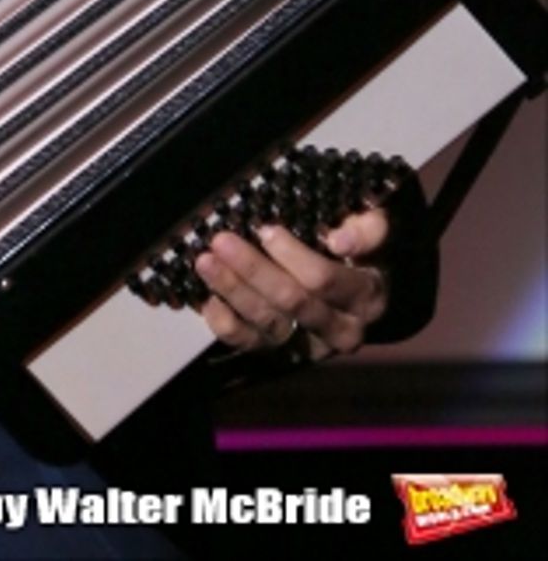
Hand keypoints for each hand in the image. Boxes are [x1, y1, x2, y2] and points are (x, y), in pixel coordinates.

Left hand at [196, 207, 390, 362]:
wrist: (363, 291)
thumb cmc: (363, 250)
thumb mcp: (376, 229)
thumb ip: (369, 227)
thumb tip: (340, 240)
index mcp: (365, 297)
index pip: (325, 281)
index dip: (293, 256)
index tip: (266, 229)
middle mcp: (340, 330)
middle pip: (292, 302)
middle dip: (253, 270)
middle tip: (222, 240)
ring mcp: (309, 346)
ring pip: (268, 324)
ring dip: (233, 291)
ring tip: (205, 261)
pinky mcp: (283, 354)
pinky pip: (251, 345)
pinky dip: (227, 325)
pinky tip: (208, 300)